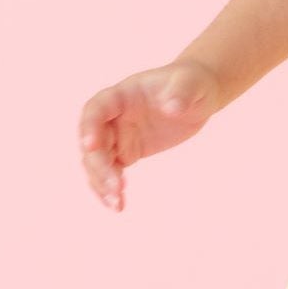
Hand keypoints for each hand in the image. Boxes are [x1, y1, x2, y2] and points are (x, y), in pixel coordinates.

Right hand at [78, 59, 220, 211]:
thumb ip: (181, 94)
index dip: (90, 126)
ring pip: (97, 161)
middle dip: (99, 165)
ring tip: (117, 203)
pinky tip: (118, 205)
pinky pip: (111, 171)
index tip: (91, 146)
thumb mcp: (191, 84)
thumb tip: (172, 107)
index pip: (96, 109)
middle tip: (116, 187)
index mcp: (123, 94)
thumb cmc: (192, 83)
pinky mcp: (128, 151)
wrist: (197, 95)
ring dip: (101, 182)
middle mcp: (114, 116)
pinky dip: (110, 188)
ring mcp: (118, 134)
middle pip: (94, 141)